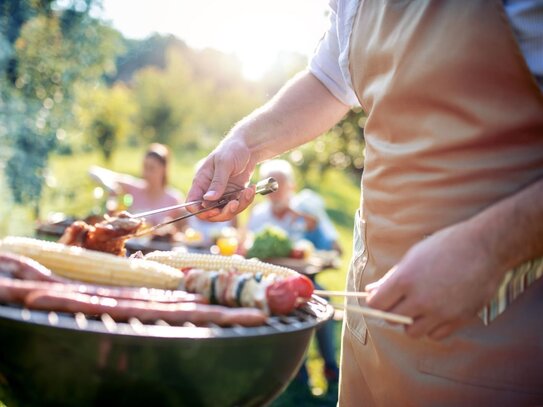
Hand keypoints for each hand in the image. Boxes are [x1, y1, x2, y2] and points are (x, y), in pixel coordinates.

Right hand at [186, 138, 256, 221]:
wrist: (248, 147)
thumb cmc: (231, 150)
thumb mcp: (224, 164)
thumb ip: (217, 182)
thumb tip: (207, 199)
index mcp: (201, 183)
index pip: (192, 204)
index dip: (200, 212)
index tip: (213, 211)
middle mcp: (209, 191)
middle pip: (209, 213)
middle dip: (222, 212)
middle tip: (234, 203)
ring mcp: (222, 195)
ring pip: (225, 212)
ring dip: (238, 206)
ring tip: (247, 192)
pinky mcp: (233, 195)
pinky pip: (237, 206)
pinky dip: (245, 201)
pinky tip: (251, 189)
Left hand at [365, 221, 507, 339]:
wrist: (484, 247)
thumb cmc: (445, 246)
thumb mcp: (413, 256)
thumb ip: (391, 278)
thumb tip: (371, 292)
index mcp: (405, 279)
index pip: (377, 304)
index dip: (376, 302)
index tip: (381, 298)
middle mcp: (420, 299)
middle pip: (392, 319)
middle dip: (393, 310)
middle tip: (402, 300)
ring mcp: (440, 312)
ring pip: (412, 332)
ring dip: (412, 322)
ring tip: (421, 306)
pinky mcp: (458, 320)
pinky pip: (435, 335)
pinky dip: (433, 327)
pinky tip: (437, 312)